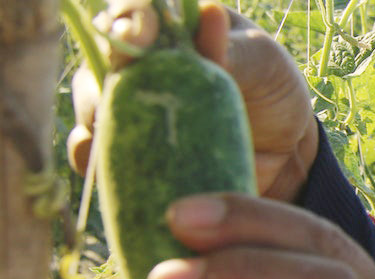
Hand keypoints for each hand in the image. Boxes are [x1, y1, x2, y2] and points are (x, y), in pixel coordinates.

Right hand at [68, 1, 318, 202]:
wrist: (283, 151)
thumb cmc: (271, 89)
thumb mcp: (263, 62)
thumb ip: (234, 48)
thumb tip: (209, 16)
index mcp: (169, 26)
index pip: (132, 11)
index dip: (129, 20)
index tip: (139, 37)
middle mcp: (138, 61)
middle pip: (101, 60)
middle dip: (110, 75)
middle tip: (130, 92)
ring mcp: (129, 105)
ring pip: (91, 107)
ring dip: (101, 120)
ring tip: (129, 136)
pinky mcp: (128, 149)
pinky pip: (92, 152)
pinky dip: (96, 159)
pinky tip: (116, 166)